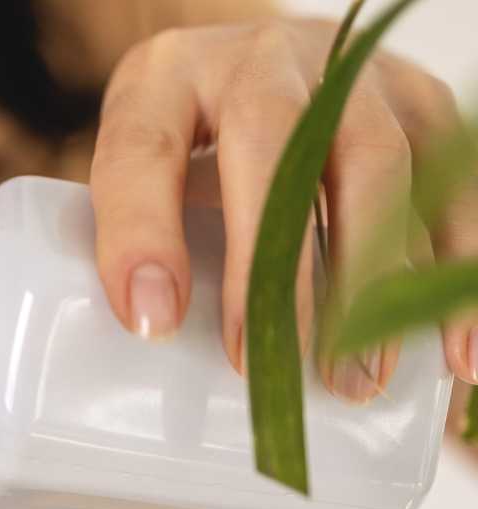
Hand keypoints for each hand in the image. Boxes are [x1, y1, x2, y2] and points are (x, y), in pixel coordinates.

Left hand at [89, 17, 477, 400]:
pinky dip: (456, 266)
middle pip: (283, 154)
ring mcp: (350, 75)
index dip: (146, 235)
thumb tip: (154, 320)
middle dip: (284, 272)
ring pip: (382, 166)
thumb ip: (133, 226)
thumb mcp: (134, 166)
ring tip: (358, 378)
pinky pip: (453, 181)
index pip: (146, 150)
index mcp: (168, 76)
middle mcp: (264, 59)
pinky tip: (456, 348)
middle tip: (281, 365)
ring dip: (375, 282)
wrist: (256, 65)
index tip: (155, 323)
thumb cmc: (188, 129)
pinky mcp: (417, 99)